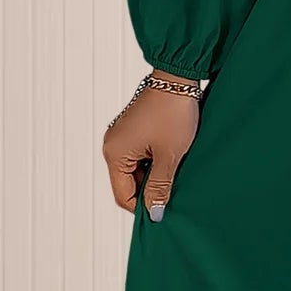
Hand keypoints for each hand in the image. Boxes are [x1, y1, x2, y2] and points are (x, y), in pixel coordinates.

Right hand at [102, 72, 200, 219]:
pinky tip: (172, 158)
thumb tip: (154, 212)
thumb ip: (159, 186)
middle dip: (150, 190)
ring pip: (136, 170)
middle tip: (174, 192)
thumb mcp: (169, 155)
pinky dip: (155, 161)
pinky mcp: (133, 130)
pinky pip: (140, 155)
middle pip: (128, 183)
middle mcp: (112, 146)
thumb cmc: (173, 112)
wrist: (178, 77)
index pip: (123, 195)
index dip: (142, 208)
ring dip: (154, 175)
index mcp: (115, 154)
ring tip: (176, 171)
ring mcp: (122, 137)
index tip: (163, 213)